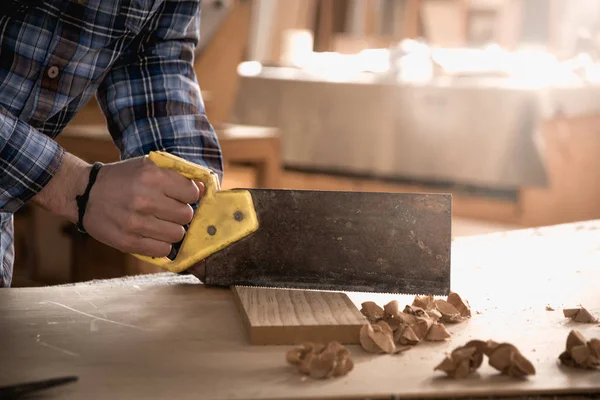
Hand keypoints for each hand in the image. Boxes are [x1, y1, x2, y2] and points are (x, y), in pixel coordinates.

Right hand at [83, 155, 202, 256]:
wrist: (85, 194)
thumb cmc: (123, 179)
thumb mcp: (148, 166)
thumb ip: (178, 175)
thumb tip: (204, 189)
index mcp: (151, 176)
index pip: (192, 193)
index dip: (188, 195)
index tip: (179, 196)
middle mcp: (144, 199)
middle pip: (187, 215)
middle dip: (180, 213)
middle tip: (168, 211)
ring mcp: (135, 222)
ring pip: (177, 234)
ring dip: (172, 230)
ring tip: (160, 223)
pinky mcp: (128, 242)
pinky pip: (163, 250)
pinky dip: (161, 244)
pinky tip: (152, 235)